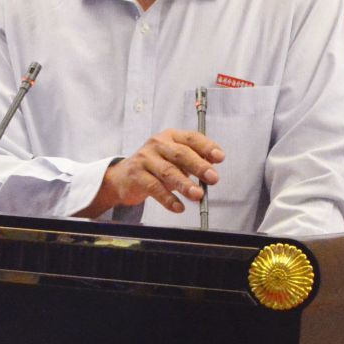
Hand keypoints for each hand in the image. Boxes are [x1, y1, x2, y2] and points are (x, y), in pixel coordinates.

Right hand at [85, 129, 223, 215]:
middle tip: (213, 178)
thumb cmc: (155, 166)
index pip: (191, 138)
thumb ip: (193, 161)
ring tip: (198, 195)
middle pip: (181, 154)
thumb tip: (212, 168)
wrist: (123, 177)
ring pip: (168, 172)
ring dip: (185, 184)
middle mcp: (157, 144)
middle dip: (199, 166)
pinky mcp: (137, 176)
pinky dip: (168, 199)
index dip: (207, 147)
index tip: (220, 157)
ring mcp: (145, 159)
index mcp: (171, 136)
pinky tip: (179, 207)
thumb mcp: (174, 160)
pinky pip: (154, 188)